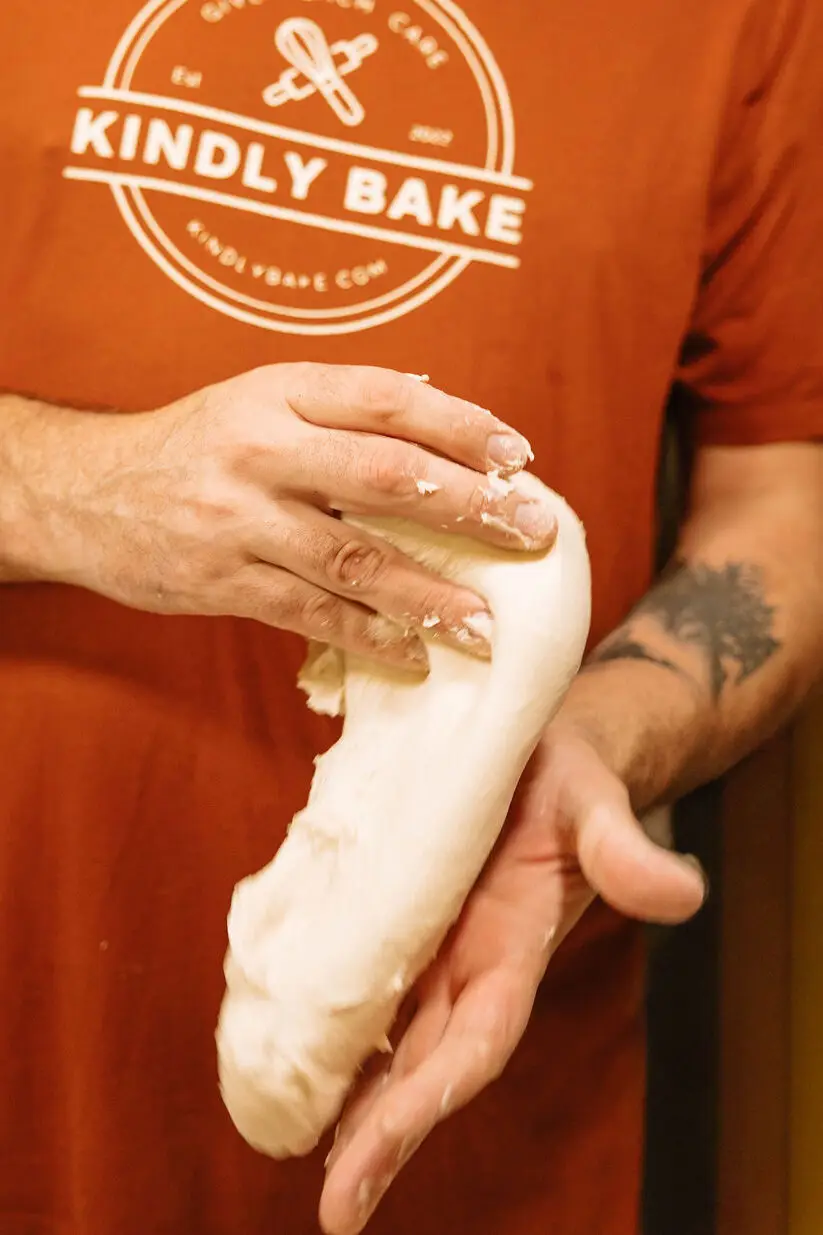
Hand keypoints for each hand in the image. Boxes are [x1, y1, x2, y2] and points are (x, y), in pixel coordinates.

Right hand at [24, 365, 554, 665]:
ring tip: (485, 624)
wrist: (86, 493)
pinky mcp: (224, 582)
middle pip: (386, 477)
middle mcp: (261, 450)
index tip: (519, 456)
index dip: (462, 425)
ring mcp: (240, 519)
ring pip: (355, 559)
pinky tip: (414, 653)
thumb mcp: (256, 400)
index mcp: (278, 393)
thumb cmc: (195, 444)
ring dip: (429, 595)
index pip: (388, 400)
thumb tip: (442, 409)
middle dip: (470, 507)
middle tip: (533, 532)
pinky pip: (312, 614)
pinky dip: (369, 637)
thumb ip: (338, 408)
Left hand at [318, 726, 706, 1234]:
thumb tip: (683, 893)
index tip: (364, 1167)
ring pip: (389, 1035)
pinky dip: (333, 1018)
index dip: (421, 1107)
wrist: (545, 750)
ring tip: (294, 1140)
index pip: (469, 1048)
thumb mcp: (596, 806)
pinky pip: (361, 976)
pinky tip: (294, 1042)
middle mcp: (470, 965)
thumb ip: (625, 852)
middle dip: (382, 1136)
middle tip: (335, 1211)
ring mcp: (435, 944)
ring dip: (353, 1094)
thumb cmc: (571, 780)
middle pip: (426, 1065)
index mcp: (514, 953)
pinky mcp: (402, 911)